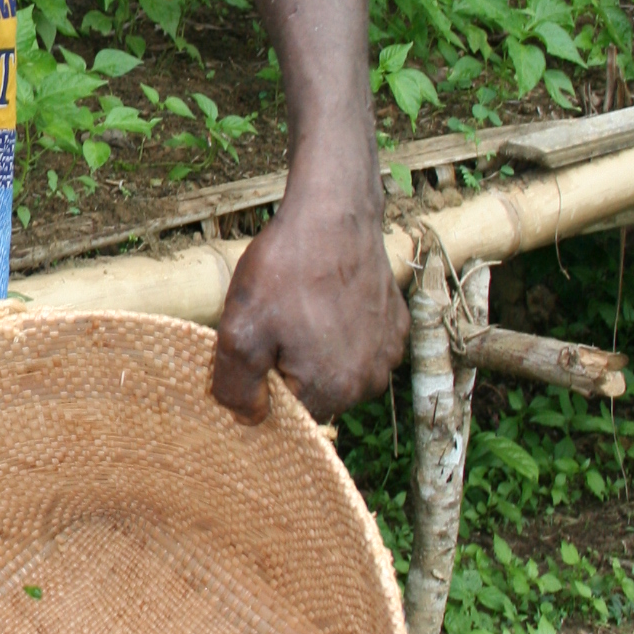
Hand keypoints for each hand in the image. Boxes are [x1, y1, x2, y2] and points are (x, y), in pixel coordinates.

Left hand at [211, 186, 407, 423]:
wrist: (334, 213)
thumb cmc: (287, 269)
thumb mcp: (240, 330)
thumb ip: (237, 387)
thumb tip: (249, 420)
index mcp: (333, 391)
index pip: (288, 416)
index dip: (263, 385)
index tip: (256, 347)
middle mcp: (370, 381)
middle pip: (315, 393)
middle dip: (289, 366)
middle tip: (274, 321)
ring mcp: (388, 352)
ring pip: (337, 367)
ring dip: (314, 347)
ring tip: (300, 306)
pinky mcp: (396, 324)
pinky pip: (359, 343)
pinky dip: (340, 328)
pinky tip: (325, 298)